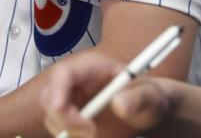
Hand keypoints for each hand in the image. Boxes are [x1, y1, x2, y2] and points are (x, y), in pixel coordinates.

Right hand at [41, 53, 177, 136]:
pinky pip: (62, 132)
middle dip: (63, 119)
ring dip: (70, 133)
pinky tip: (98, 136)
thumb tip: (118, 103)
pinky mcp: (70, 122)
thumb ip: (139, 98)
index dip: (57, 91)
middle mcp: (73, 84)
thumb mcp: (151, 97)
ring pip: (52, 120)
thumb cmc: (150, 98)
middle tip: (92, 133)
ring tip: (99, 135)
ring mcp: (69, 104)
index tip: (64, 112)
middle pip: (49, 98)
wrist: (148, 113)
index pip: (63, 74)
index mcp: (90, 68)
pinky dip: (74, 137)